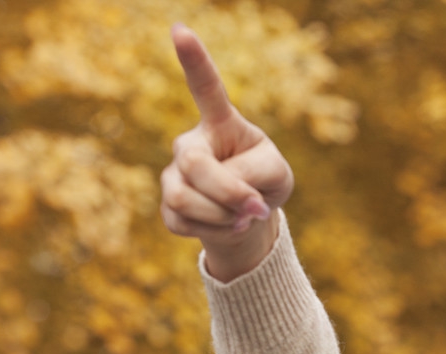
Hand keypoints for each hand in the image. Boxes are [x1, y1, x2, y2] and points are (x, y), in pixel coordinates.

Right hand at [161, 24, 294, 279]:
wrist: (247, 219)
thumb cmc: (264, 183)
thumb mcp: (278, 174)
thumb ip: (259, 175)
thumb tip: (237, 199)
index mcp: (220, 123)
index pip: (205, 88)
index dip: (194, 60)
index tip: (179, 29)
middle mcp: (190, 142)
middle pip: (195, 166)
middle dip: (229, 194)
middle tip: (256, 208)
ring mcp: (173, 173)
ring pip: (185, 198)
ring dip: (224, 217)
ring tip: (242, 217)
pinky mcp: (167, 205)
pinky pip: (182, 222)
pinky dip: (215, 233)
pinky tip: (224, 225)